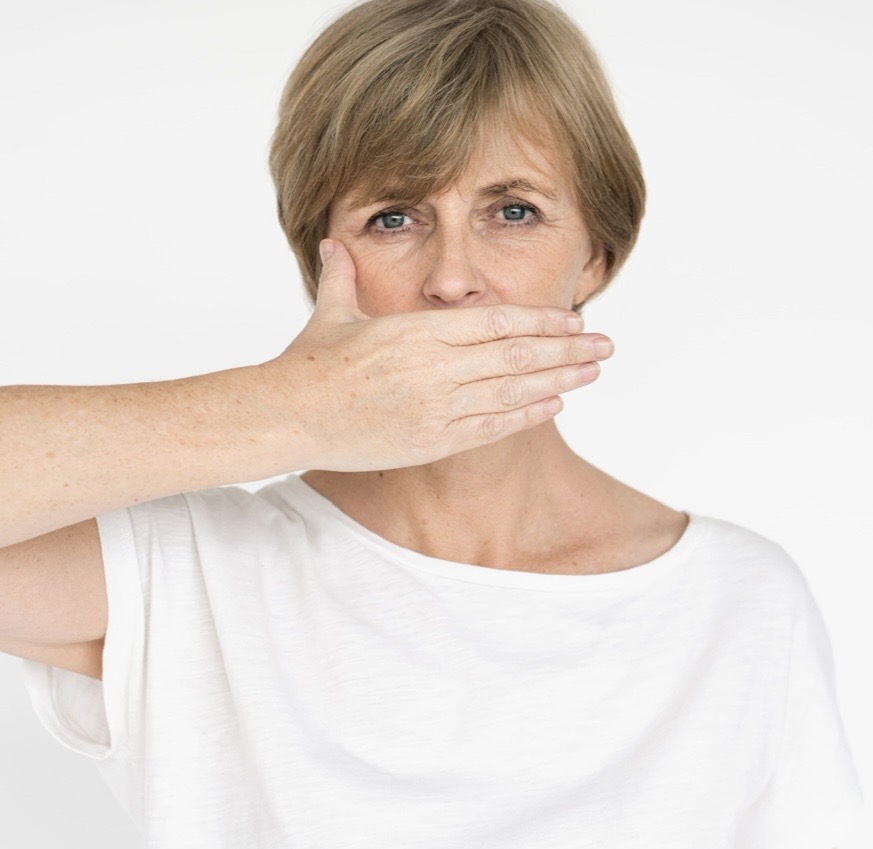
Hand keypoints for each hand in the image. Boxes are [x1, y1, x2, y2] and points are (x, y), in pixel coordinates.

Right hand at [261, 239, 613, 470]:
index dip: (541, 321)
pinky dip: (527, 415)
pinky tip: (555, 405)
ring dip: (560, 380)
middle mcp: (435, 367)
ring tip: (592, 372)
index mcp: (417, 331)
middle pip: (517, 355)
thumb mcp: (330, 314)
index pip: (496, 321)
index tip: (574, 320)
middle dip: (568, 350)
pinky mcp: (432, 441)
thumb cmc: (307, 367)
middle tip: (607, 345)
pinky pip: (491, 427)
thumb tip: (332, 242)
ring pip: (513, 391)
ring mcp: (437, 406)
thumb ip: (342, 276)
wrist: (287, 417)